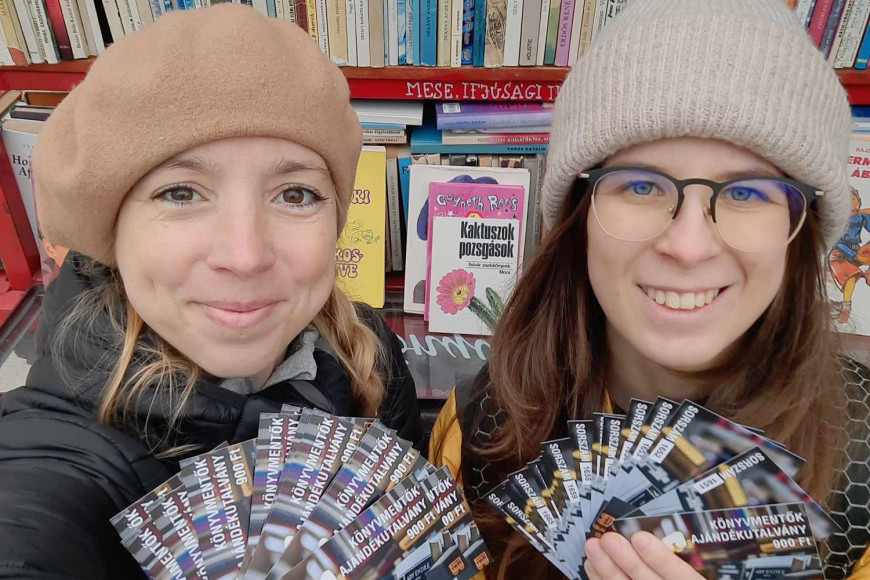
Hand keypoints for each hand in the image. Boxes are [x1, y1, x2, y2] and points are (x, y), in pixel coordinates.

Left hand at [584, 532, 704, 579]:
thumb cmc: (673, 573)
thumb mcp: (687, 566)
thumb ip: (674, 552)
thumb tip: (648, 531)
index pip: (680, 574)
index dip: (660, 558)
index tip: (641, 538)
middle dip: (627, 560)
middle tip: (609, 539)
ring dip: (607, 568)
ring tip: (594, 547)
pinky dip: (600, 578)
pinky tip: (592, 564)